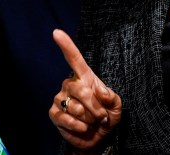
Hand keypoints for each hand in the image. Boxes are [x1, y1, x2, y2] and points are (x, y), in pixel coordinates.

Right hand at [49, 29, 121, 152]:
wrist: (98, 137)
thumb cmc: (106, 117)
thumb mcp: (116, 106)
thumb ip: (111, 96)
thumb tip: (100, 93)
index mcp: (84, 78)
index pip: (74, 59)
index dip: (66, 45)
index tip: (57, 32)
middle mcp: (69, 85)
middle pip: (80, 89)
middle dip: (96, 107)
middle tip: (102, 117)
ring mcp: (60, 99)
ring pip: (76, 108)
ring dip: (89, 119)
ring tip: (91, 122)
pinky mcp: (54, 114)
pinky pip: (67, 119)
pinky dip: (79, 127)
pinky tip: (83, 128)